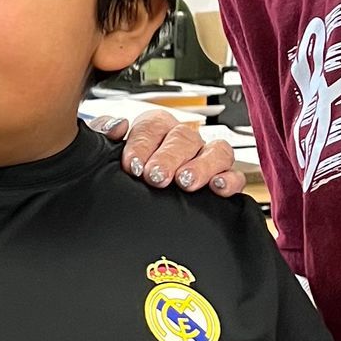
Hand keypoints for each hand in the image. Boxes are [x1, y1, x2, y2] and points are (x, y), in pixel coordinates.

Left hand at [95, 107, 241, 195]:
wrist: (134, 214)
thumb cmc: (126, 175)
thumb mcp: (107, 156)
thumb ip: (105, 136)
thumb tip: (117, 127)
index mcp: (156, 129)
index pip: (153, 125)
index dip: (142, 144)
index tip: (132, 164)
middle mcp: (183, 141)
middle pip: (184, 137)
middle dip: (169, 157)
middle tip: (156, 176)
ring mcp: (206, 159)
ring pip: (217, 151)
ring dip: (202, 166)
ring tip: (185, 181)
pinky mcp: (223, 180)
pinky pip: (235, 175)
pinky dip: (231, 180)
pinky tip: (218, 188)